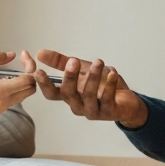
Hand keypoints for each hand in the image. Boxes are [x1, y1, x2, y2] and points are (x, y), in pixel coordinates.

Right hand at [0, 50, 35, 121]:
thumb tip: (13, 55)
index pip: (28, 80)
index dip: (30, 66)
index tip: (23, 56)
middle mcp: (3, 101)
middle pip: (30, 89)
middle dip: (30, 74)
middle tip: (21, 62)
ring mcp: (1, 107)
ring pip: (24, 94)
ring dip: (23, 82)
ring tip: (11, 69)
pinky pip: (15, 98)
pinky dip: (16, 88)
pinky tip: (4, 78)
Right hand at [31, 50, 147, 127]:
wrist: (127, 101)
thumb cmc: (102, 85)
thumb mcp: (82, 70)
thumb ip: (62, 62)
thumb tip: (40, 53)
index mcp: (70, 96)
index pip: (52, 94)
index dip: (44, 84)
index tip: (38, 71)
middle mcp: (78, 105)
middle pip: (68, 94)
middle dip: (70, 77)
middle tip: (73, 61)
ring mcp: (93, 110)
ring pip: (88, 95)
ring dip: (92, 77)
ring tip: (98, 62)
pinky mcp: (108, 112)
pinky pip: (107, 98)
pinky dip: (109, 85)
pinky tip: (112, 74)